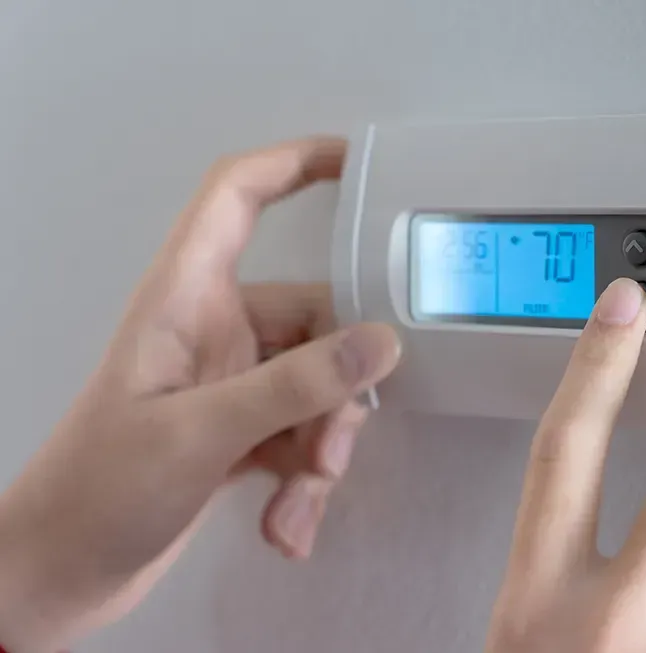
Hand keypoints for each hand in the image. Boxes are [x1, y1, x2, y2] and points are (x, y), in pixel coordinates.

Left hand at [0, 138, 401, 651]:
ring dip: (320, 449)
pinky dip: (304, 479)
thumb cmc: (101, 488)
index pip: (237, 197)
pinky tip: (285, 524)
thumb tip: (380, 344)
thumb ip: (295, 386)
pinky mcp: (242, 428)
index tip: (358, 160)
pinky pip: (302, 432)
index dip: (294, 163)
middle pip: (313, 319)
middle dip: (335, 392)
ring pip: (316, 386)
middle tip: (330, 451)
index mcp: (185, 298)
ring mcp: (232, 380)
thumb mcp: (202, 432)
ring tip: (297, 502)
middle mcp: (215, 329)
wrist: (64, 570)